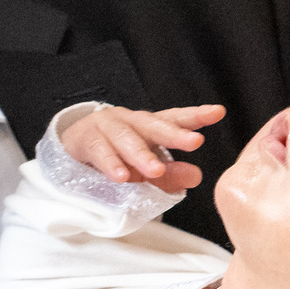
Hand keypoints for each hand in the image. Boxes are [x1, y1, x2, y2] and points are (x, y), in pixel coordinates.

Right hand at [62, 103, 224, 192]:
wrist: (72, 155)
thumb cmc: (115, 160)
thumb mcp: (146, 172)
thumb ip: (171, 175)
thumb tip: (195, 175)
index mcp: (150, 127)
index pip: (175, 118)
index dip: (196, 115)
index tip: (217, 112)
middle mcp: (131, 121)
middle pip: (155, 125)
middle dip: (175, 134)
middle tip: (195, 142)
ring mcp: (107, 126)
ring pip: (127, 138)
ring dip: (141, 155)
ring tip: (155, 171)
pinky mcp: (86, 138)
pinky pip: (100, 151)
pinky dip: (111, 163)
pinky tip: (120, 176)